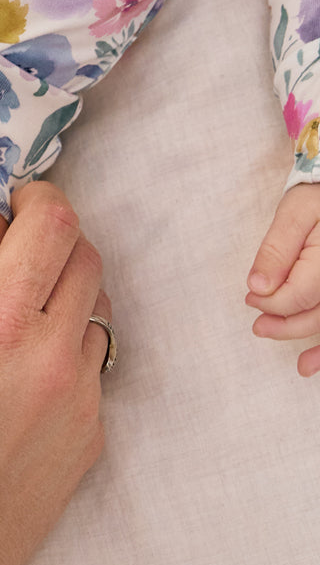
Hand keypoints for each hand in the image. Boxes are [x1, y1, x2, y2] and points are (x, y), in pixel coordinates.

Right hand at [0, 182, 109, 564]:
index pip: (53, 225)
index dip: (39, 195)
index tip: (14, 197)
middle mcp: (53, 357)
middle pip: (88, 257)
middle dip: (54, 238)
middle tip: (13, 248)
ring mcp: (82, 400)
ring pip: (97, 310)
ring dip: (66, 292)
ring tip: (17, 313)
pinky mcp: (93, 437)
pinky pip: (95, 365)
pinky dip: (67, 347)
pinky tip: (22, 373)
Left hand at [246, 182, 319, 376]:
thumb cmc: (318, 198)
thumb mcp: (293, 215)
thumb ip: (276, 251)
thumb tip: (257, 288)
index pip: (295, 296)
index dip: (268, 302)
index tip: (250, 297)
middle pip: (316, 316)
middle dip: (285, 325)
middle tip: (258, 328)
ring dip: (317, 346)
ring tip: (300, 366)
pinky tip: (316, 364)